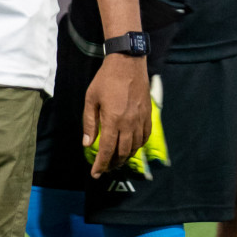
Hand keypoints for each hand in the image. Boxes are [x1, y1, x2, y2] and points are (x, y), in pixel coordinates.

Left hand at [82, 54, 150, 178]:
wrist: (127, 63)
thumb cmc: (105, 79)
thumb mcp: (91, 98)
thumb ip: (90, 122)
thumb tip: (88, 143)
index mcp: (113, 119)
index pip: (107, 149)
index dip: (101, 164)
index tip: (95, 174)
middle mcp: (129, 123)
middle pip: (123, 152)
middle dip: (113, 164)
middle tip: (105, 168)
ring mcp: (141, 119)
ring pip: (135, 147)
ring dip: (125, 157)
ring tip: (116, 160)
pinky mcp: (148, 115)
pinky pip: (145, 137)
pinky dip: (138, 146)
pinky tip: (131, 147)